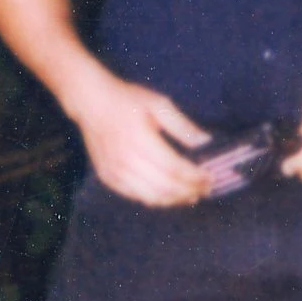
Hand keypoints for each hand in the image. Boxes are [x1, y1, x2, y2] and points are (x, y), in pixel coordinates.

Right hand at [73, 74, 212, 206]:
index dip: (194, 177)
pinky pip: (136, 197)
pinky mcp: (109, 178)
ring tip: (191, 195)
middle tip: (205, 189)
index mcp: (140, 139)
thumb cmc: (127, 100)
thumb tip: (205, 141)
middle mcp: (126, 160)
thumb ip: (182, 125)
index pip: (174, 168)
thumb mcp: (158, 104)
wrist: (91, 103)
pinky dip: (156, 199)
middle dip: (189, 191)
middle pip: (165, 186)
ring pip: (151, 197)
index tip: (210, 178)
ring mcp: (116, 172)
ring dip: (175, 200)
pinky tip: (169, 195)